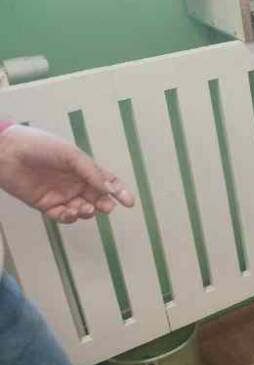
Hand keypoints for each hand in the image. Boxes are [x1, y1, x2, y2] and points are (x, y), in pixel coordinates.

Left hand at [0, 125, 133, 222]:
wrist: (7, 153)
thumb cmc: (41, 147)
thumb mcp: (71, 155)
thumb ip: (91, 172)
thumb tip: (110, 189)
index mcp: (84, 169)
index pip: (107, 182)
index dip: (119, 192)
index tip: (129, 203)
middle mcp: (75, 183)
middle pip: (97, 199)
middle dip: (104, 205)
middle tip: (105, 208)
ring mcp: (61, 195)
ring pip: (82, 210)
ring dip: (86, 212)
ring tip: (83, 209)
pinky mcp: (46, 205)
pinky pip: (63, 216)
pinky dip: (69, 217)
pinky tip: (68, 212)